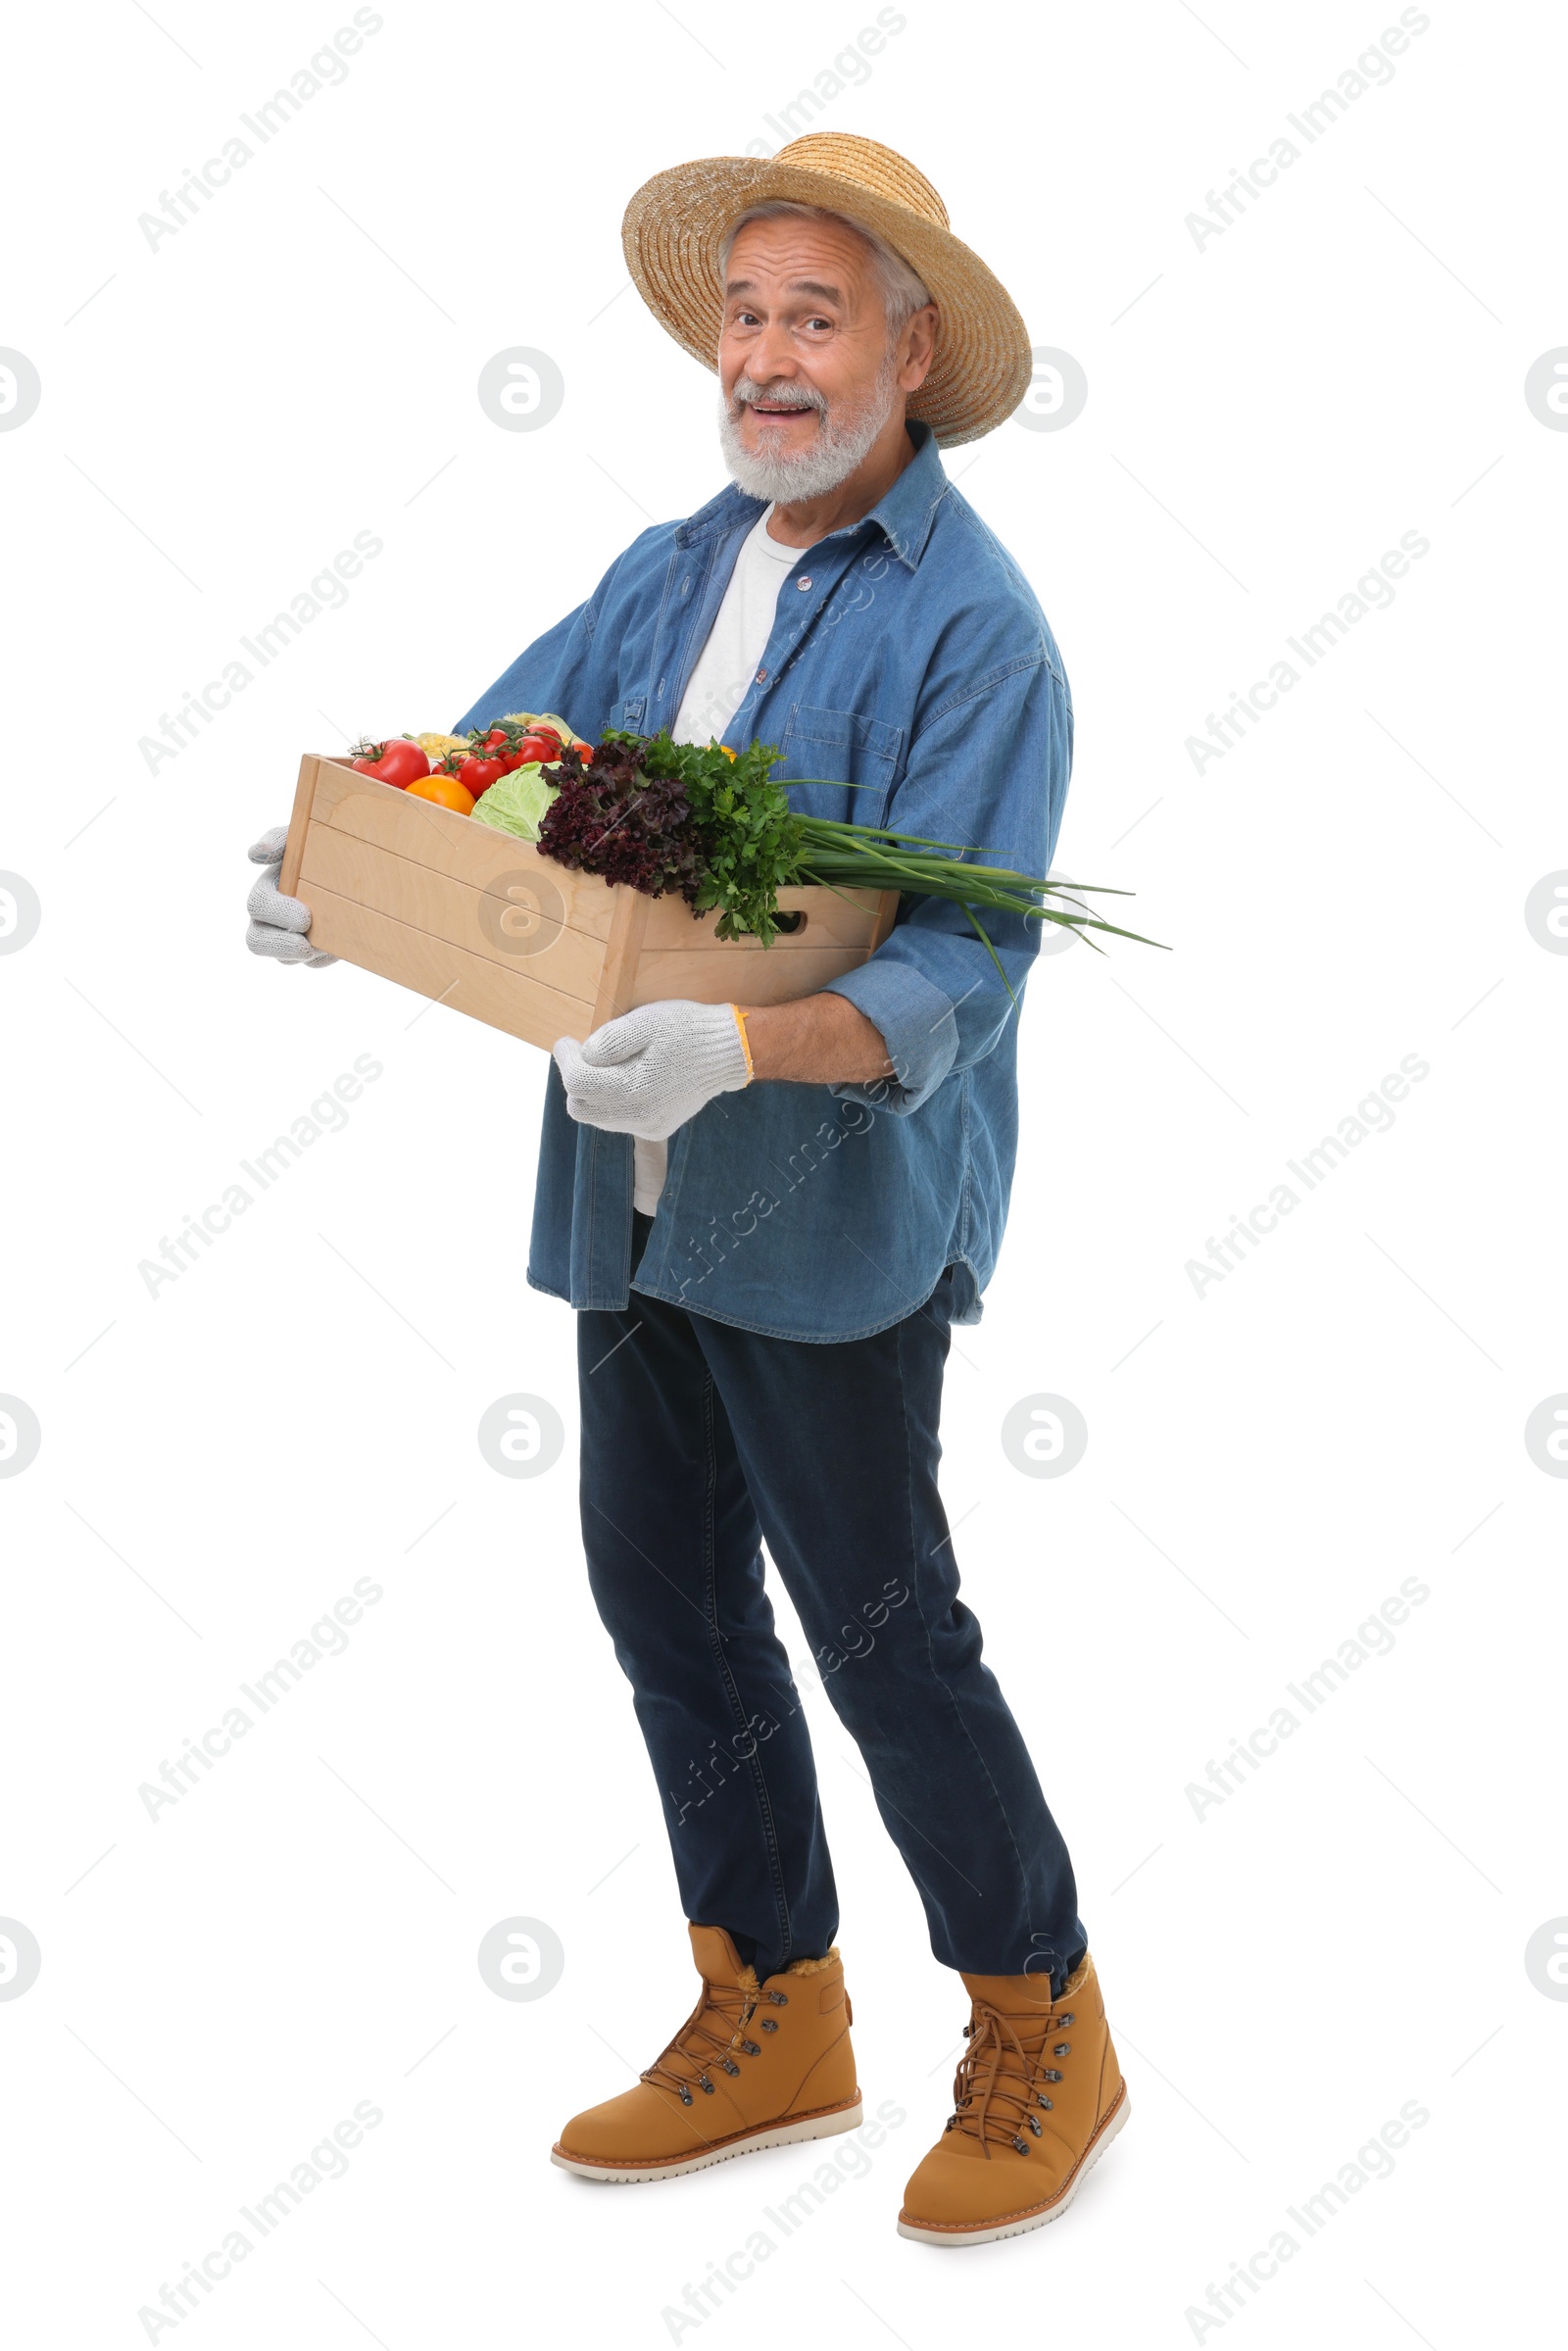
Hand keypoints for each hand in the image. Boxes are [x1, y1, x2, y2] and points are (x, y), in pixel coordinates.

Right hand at [245, 826, 336, 965]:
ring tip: (327, 945)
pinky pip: (315, 963)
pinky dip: (327, 956)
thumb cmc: (321, 849)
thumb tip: (255, 853)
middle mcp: (270, 918)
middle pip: (257, 941)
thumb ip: (279, 839)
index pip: (257, 906)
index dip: (277, 914)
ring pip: (287, 959)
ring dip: (306, 954)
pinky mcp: (313, 951)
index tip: (305, 917)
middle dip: (280, 945)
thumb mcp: (301, 838)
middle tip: (306, 947)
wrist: (357, 868)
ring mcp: (289, 937)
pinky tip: (341, 946)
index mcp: (267, 890)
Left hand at [553, 1000, 750, 1139]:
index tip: (567, 1041)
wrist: (730, 1053)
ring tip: (611, 1065)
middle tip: (586, 1054)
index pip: (576, 1082)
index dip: (565, 1059)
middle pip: (580, 1107)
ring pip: (597, 1117)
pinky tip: (629, 1080)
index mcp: (633, 1089)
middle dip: (576, 1079)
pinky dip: (613, 1102)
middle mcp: (639, 1116)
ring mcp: (648, 1126)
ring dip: (594, 1092)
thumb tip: (584, 1055)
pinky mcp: (656, 1128)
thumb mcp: (646, 1021)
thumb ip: (610, 1040)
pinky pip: (619, 1120)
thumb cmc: (688, 1031)